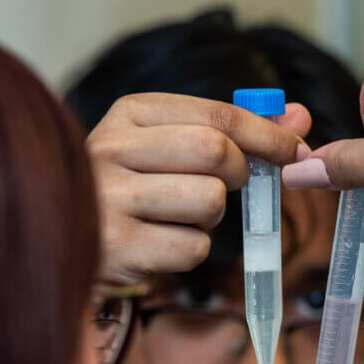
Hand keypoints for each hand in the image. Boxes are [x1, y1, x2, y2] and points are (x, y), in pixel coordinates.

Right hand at [88, 93, 310, 286]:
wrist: (63, 238)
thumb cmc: (129, 187)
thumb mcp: (169, 145)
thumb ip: (233, 128)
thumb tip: (300, 115)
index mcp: (128, 113)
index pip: (218, 115)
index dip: (268, 134)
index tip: (295, 151)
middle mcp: (113, 149)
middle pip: (217, 153)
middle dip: (240, 174)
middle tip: (229, 187)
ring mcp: (111, 199)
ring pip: (209, 201)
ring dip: (210, 216)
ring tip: (178, 216)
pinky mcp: (118, 247)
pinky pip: (192, 248)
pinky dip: (189, 250)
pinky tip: (160, 243)